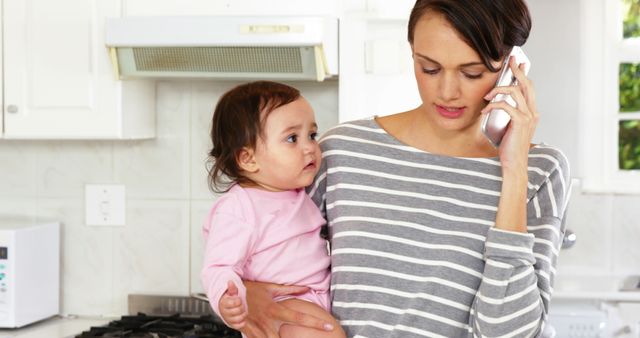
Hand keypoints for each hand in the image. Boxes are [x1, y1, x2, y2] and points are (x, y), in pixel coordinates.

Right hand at [219, 281, 247, 329]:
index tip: (238, 299)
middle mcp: (225, 312)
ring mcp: (228, 319)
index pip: (237, 302)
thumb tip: (230, 282)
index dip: (239, 300)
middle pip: (239, 310)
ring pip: (240, 318)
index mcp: (224, 303)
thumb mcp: (229, 292)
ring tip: (241, 310)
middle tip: (240, 304)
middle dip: (242, 306)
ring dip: (243, 313)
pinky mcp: (231, 325)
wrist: (224, 308)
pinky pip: (239, 325)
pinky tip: (241, 316)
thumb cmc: (228, 299)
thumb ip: (231, 288)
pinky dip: (243, 321)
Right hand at [241, 281, 334, 337]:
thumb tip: (306, 288)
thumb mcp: (271, 287)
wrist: (228, 293)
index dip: (315, 323)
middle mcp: (267, 322)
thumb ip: (290, 289)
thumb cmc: (251, 289)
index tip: (329, 327)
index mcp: (275, 309)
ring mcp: (257, 329)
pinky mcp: (249, 333)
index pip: (300, 317)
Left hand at [482, 55, 537, 171]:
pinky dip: (494, 105)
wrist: (514, 163)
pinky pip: (506, 105)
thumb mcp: (510, 127)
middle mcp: (533, 112)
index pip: (529, 88)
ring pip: (515, 92)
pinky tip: (486, 109)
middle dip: (517, 71)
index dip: (524, 75)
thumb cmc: (510, 147)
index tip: (519, 64)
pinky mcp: (520, 122)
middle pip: (526, 85)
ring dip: (498, 90)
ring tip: (487, 95)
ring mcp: (528, 117)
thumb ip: (509, 114)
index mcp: (532, 112)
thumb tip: (498, 102)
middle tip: (509, 62)